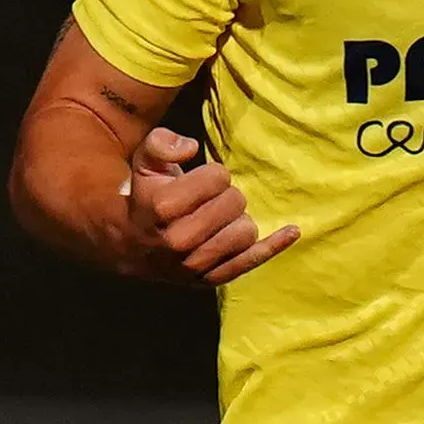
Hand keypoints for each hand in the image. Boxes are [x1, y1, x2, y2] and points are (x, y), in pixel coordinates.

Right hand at [123, 127, 297, 284]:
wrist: (131, 244)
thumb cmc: (146, 197)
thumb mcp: (144, 163)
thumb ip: (161, 143)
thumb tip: (191, 147)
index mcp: (162, 207)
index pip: (218, 178)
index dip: (211, 174)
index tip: (198, 181)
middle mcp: (178, 239)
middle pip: (235, 202)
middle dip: (226, 195)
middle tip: (209, 200)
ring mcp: (195, 264)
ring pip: (246, 231)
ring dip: (237, 219)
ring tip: (218, 218)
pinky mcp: (210, 280)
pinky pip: (252, 261)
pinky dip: (274, 245)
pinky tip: (292, 231)